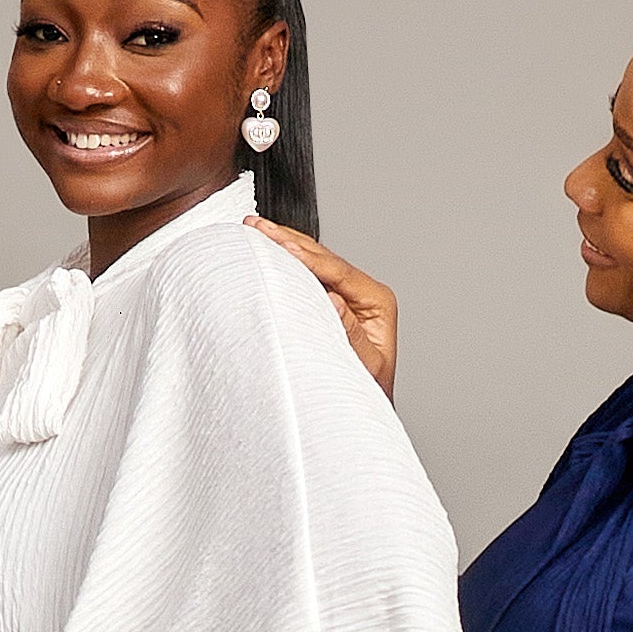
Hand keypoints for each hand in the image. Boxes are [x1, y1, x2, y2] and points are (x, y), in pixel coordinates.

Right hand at [248, 216, 396, 396]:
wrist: (361, 405)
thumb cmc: (367, 389)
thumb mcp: (365, 366)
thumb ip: (350, 333)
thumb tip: (332, 300)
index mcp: (377, 301)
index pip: (337, 270)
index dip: (307, 256)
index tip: (281, 244)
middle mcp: (363, 292)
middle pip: (322, 257)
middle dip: (288, 240)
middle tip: (257, 226)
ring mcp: (346, 293)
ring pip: (312, 260)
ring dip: (283, 244)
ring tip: (255, 229)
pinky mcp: (329, 299)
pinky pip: (305, 275)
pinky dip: (284, 261)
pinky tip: (264, 249)